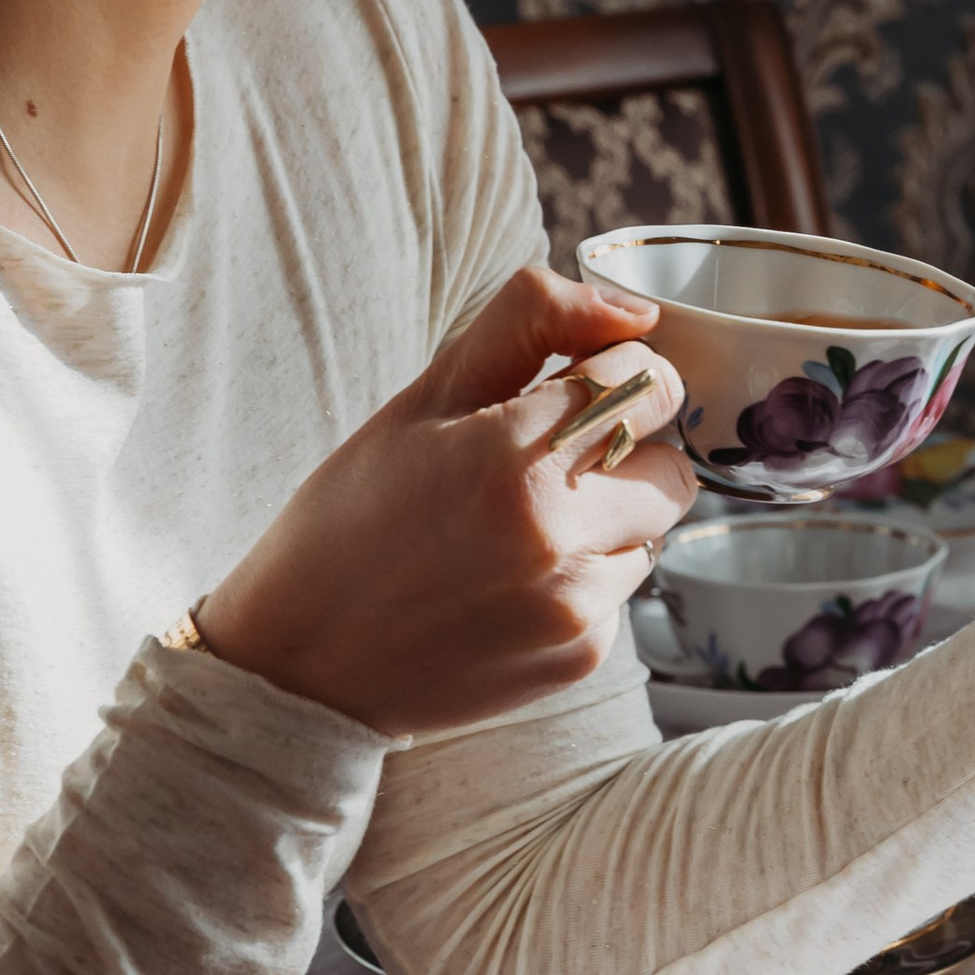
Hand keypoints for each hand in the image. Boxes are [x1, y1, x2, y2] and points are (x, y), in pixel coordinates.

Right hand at [196, 266, 693, 733]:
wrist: (302, 662)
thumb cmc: (353, 516)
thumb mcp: (424, 398)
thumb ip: (530, 324)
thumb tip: (634, 311)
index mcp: (513, 456)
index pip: (652, 384)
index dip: (615, 376)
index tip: (572, 390)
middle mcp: (559, 537)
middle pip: (672, 464)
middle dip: (624, 452)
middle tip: (544, 463)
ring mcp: (577, 607)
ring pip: (653, 532)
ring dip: (609, 520)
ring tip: (517, 530)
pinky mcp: (582, 657)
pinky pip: (622, 593)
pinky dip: (583, 580)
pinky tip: (510, 584)